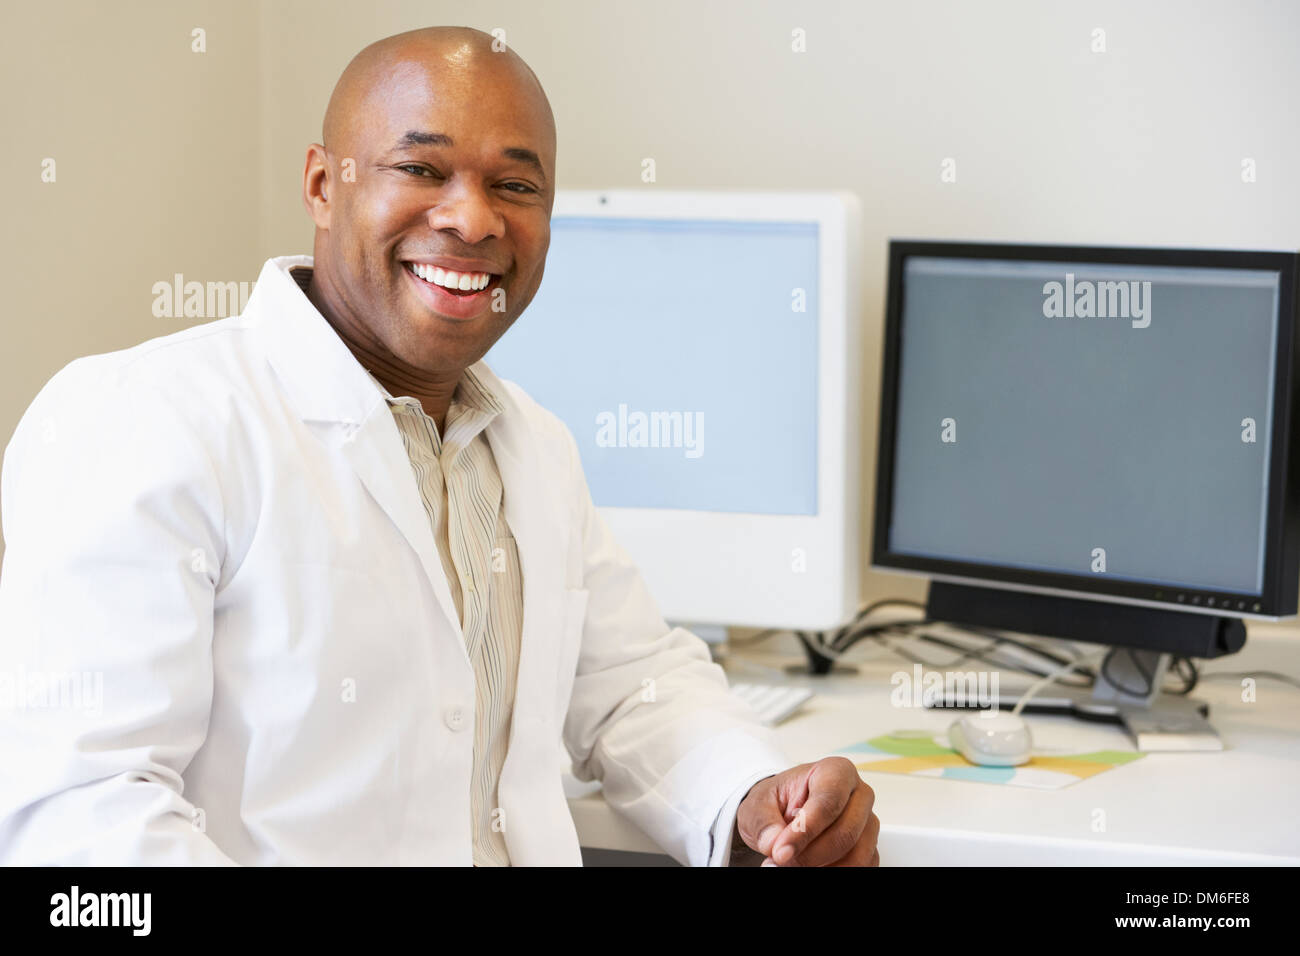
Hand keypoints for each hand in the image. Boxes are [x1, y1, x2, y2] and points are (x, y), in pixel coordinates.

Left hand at [734, 757, 879, 865]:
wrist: (784, 813)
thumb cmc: (777, 802)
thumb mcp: (758, 805)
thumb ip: (764, 823)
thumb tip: (775, 845)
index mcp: (836, 771)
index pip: (828, 802)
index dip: (804, 831)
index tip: (781, 851)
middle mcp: (859, 795)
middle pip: (844, 833)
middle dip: (809, 855)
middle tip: (781, 860)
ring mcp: (868, 823)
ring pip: (855, 856)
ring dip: (821, 867)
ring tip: (791, 864)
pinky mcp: (870, 848)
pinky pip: (860, 867)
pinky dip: (833, 872)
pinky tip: (810, 867)